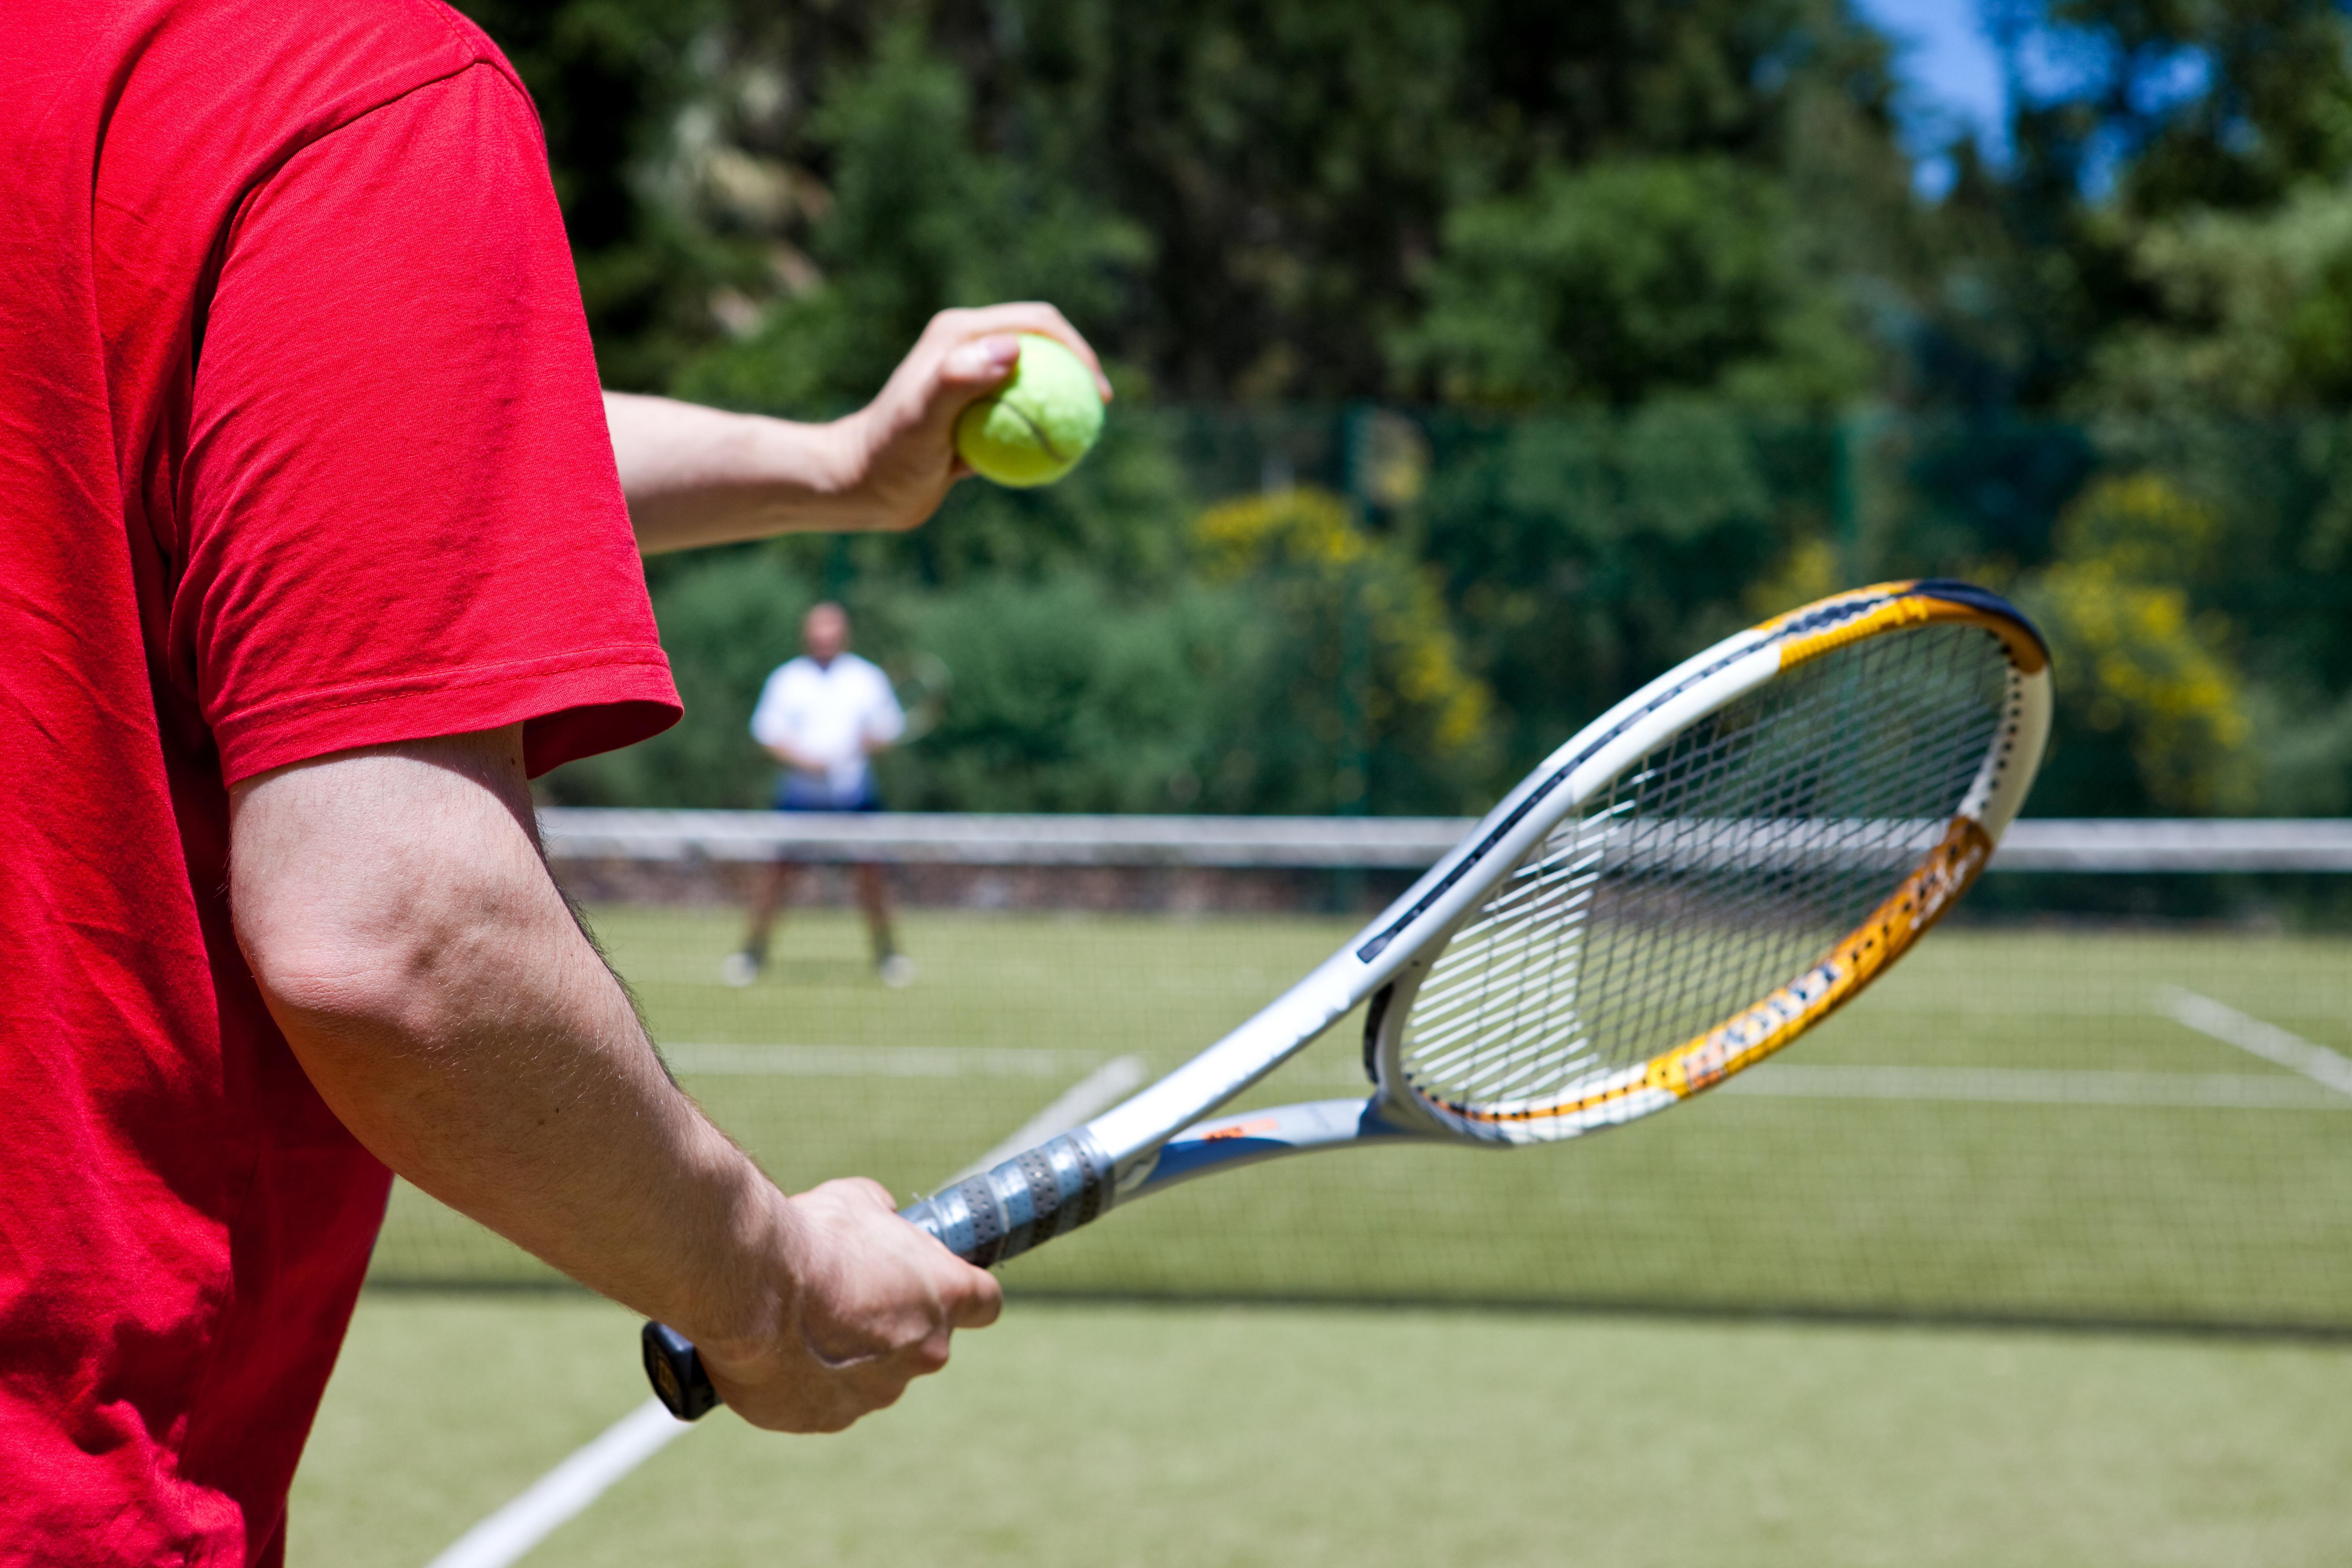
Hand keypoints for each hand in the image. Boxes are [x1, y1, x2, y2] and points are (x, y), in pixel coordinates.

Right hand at [695, 1177, 1002, 1432]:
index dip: (962, 1294)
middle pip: (921, 1342)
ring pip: (871, 1374)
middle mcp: (923, 1354)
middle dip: (889, 1324)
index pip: (984, 1304)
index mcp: (946, 1297)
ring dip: (845, 1354)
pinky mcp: (827, 1418)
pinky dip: (805, 1381)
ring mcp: (876, 1393)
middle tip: (843, 1296)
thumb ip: (883, 1215)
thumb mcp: (858, 1200)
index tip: (935, 1284)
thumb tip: (882, 1215)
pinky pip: (824, 1399)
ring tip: (798, 1321)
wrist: (753, 1289)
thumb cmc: (813, 1238)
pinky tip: (776, 1350)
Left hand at [831, 304, 1110, 532]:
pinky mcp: (972, 411)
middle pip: (1042, 347)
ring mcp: (971, 380)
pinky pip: (1020, 412)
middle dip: (1078, 371)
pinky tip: (1055, 457)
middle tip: (1098, 413)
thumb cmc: (890, 453)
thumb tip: (1014, 350)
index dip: (1077, 349)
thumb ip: (959, 379)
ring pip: (1035, 381)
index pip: (1037, 324)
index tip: (1096, 392)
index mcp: (960, 334)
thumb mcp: (923, 418)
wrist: (861, 486)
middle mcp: (967, 350)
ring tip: (1083, 435)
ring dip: (1062, 400)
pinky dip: (1041, 428)